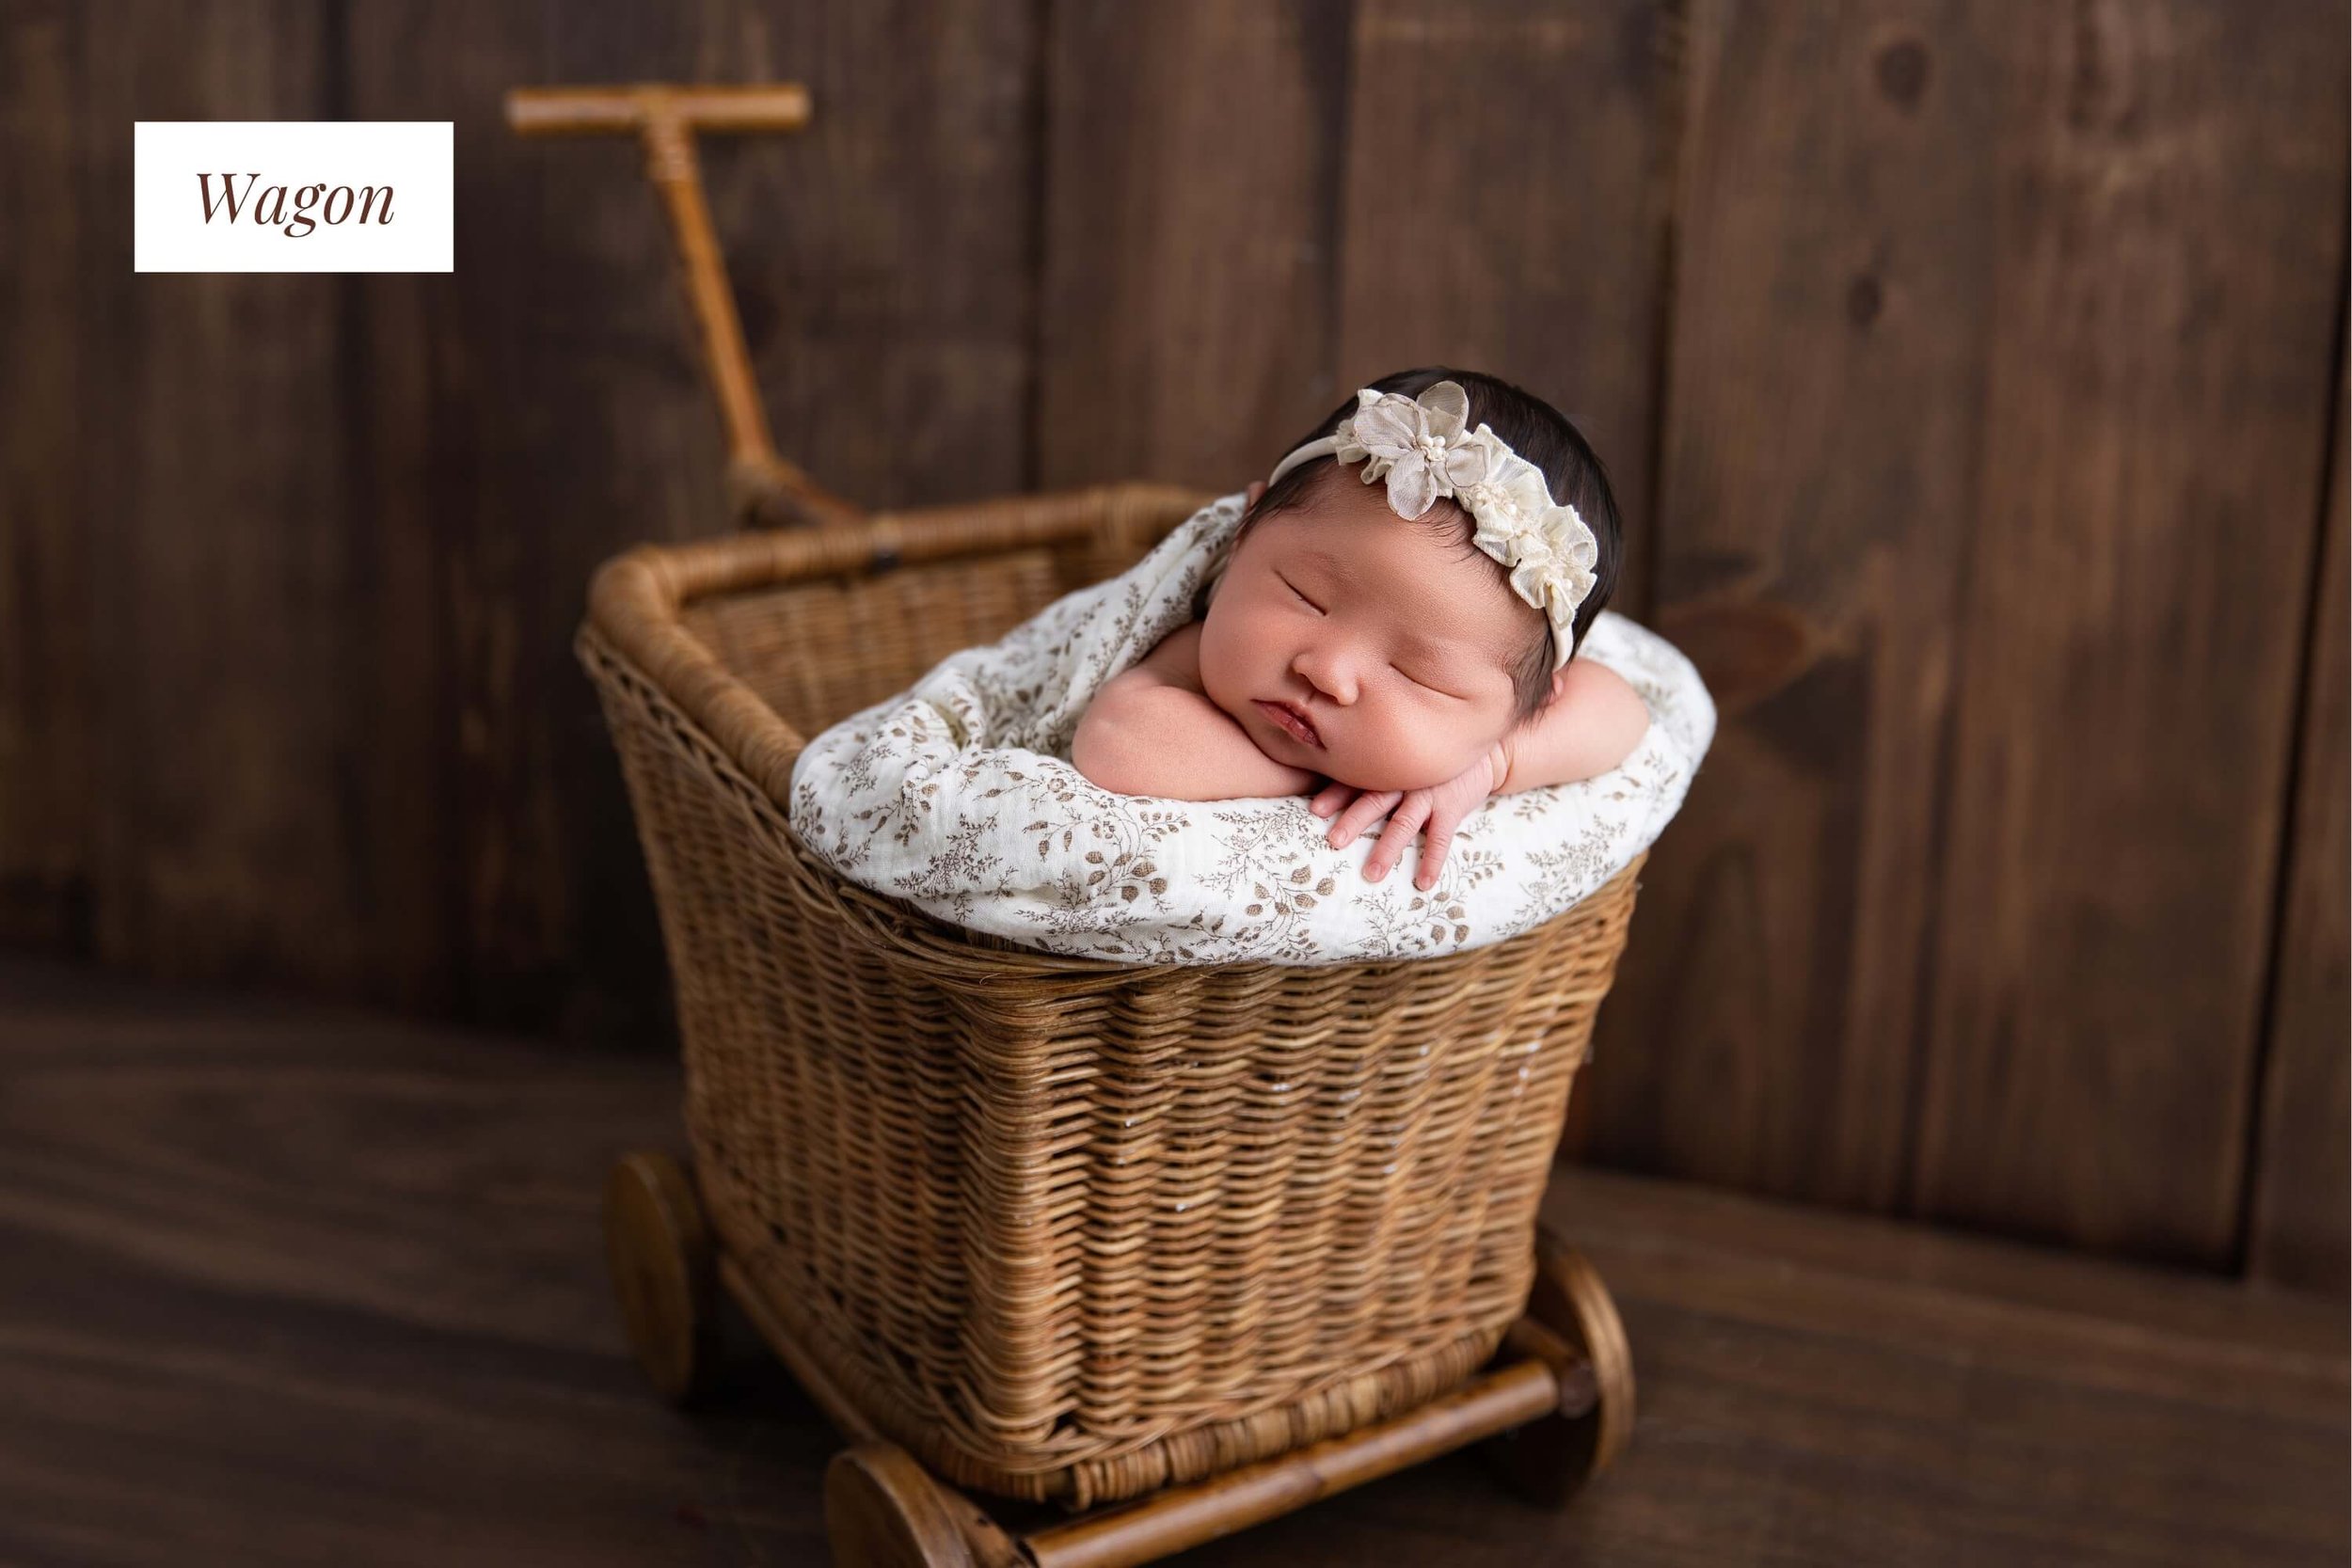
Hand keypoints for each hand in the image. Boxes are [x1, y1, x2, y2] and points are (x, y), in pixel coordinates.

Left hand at [1309, 742, 1508, 889]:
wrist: (1479, 753)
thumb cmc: (1428, 760)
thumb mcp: (1401, 758)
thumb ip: (1374, 771)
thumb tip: (1331, 791)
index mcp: (1387, 768)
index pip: (1356, 780)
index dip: (1335, 794)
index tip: (1315, 810)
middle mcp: (1405, 779)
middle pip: (1375, 800)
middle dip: (1354, 820)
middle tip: (1334, 841)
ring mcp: (1429, 793)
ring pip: (1404, 822)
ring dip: (1387, 849)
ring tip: (1372, 874)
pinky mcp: (1452, 807)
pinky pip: (1441, 838)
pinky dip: (1432, 861)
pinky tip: (1423, 883)